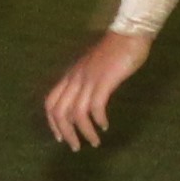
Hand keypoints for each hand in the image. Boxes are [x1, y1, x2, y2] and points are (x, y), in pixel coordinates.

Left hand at [44, 30, 152, 148]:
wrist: (129, 34)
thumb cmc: (115, 50)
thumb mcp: (93, 67)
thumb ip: (87, 81)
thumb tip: (87, 101)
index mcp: (70, 75)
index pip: (50, 102)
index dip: (52, 123)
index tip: (61, 137)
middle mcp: (75, 78)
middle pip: (60, 112)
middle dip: (66, 133)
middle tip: (76, 147)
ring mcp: (88, 79)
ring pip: (77, 113)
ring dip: (84, 132)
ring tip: (94, 142)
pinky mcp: (104, 81)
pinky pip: (95, 107)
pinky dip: (98, 120)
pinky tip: (104, 125)